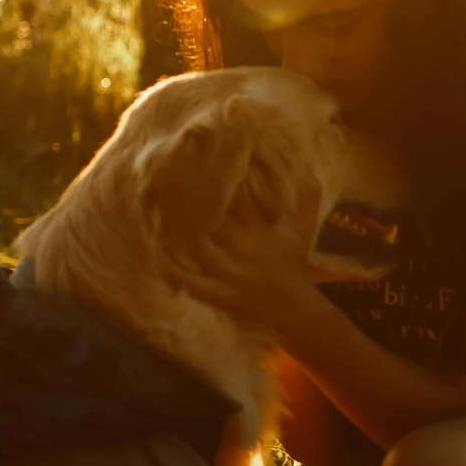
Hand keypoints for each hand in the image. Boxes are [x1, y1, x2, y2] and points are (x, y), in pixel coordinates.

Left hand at [174, 165, 328, 332]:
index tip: (198, 166)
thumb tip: (305, 160)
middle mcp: (245, 248)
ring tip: (157, 213)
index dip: (217, 183)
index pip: (237, 200)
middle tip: (167, 185)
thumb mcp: (305, 225)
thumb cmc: (293, 259)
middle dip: (191, 205)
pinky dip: (173, 271)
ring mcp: (230, 274)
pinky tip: (158, 256)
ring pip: (198, 249)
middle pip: (213, 221)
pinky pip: (191, 282)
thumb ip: (308, 193)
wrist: (292, 305)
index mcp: (262, 229)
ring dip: (177, 233)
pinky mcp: (219, 294)